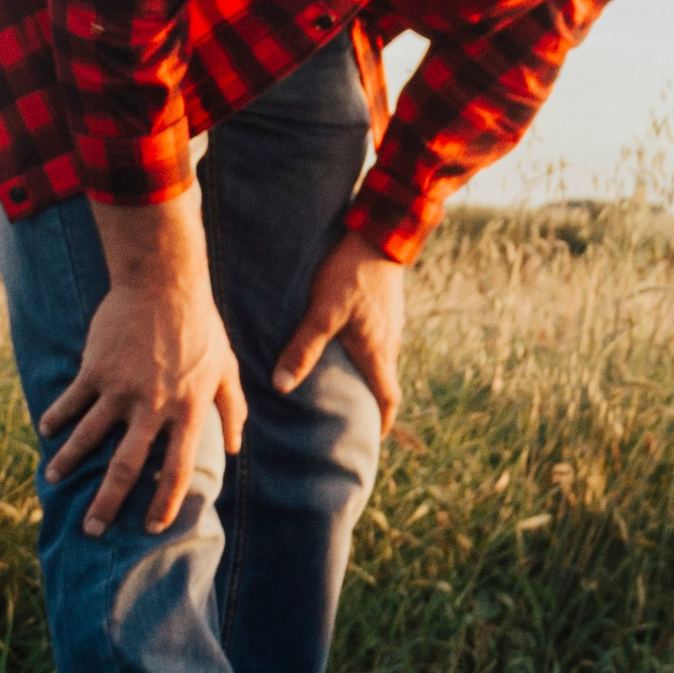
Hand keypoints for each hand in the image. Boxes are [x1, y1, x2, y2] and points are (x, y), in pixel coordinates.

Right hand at [41, 200, 245, 536]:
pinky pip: (72, 400)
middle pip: (127, 466)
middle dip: (108, 502)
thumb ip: (231, 410)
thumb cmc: (200, 327)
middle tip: (93, 530)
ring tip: (52, 479)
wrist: (164, 283)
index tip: (152, 527)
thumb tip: (233, 447)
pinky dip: (57, 416)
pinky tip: (46, 430)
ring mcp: (121, 388)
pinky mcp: (96, 368)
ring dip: (69, 461)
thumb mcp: (226, 369)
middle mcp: (153, 406)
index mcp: (188, 410)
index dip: (165, 500)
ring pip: (89, 436)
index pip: (178, 467)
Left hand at [274, 230, 404, 425]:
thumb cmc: (350, 274)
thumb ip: (303, 348)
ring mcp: (391, 323)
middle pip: (383, 381)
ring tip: (341, 378)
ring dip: (365, 373)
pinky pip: (378, 337)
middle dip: (368, 400)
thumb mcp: (322, 312)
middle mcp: (390, 342)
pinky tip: (345, 340)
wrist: (379, 235)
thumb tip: (282, 386)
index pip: (388, 397)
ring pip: (381, 358)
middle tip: (349, 412)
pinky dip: (365, 349)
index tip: (372, 437)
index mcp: (378, 351)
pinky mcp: (387, 306)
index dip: (382, 421)